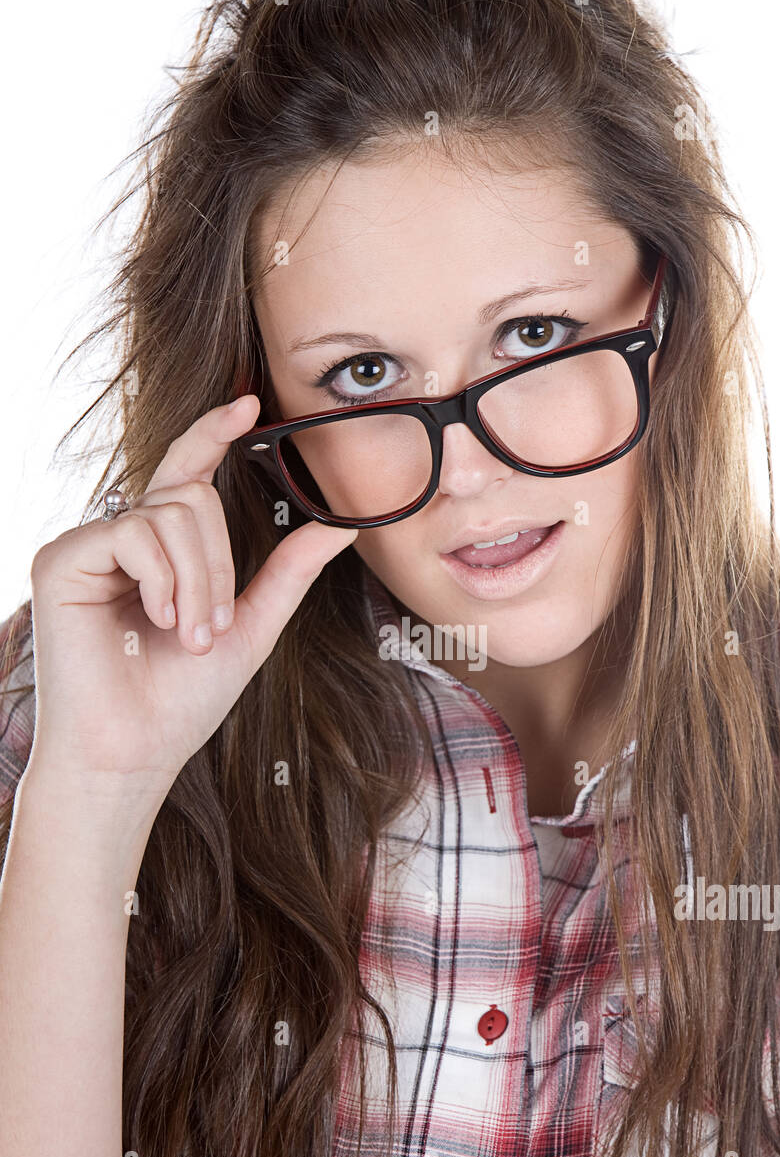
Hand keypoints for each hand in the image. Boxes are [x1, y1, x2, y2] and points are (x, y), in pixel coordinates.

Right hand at [26, 395, 358, 797]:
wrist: (134, 751)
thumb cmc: (181, 701)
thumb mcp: (249, 627)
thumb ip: (287, 573)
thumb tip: (341, 526)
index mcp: (162, 551)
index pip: (188, 473)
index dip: (214, 433)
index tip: (250, 405)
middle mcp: (122, 539)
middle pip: (193, 495)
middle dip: (219, 564)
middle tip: (209, 629)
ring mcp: (89, 546)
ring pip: (171, 511)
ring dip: (198, 581)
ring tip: (186, 636)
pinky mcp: (62, 560)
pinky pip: (135, 531)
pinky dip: (162, 579)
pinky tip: (155, 620)